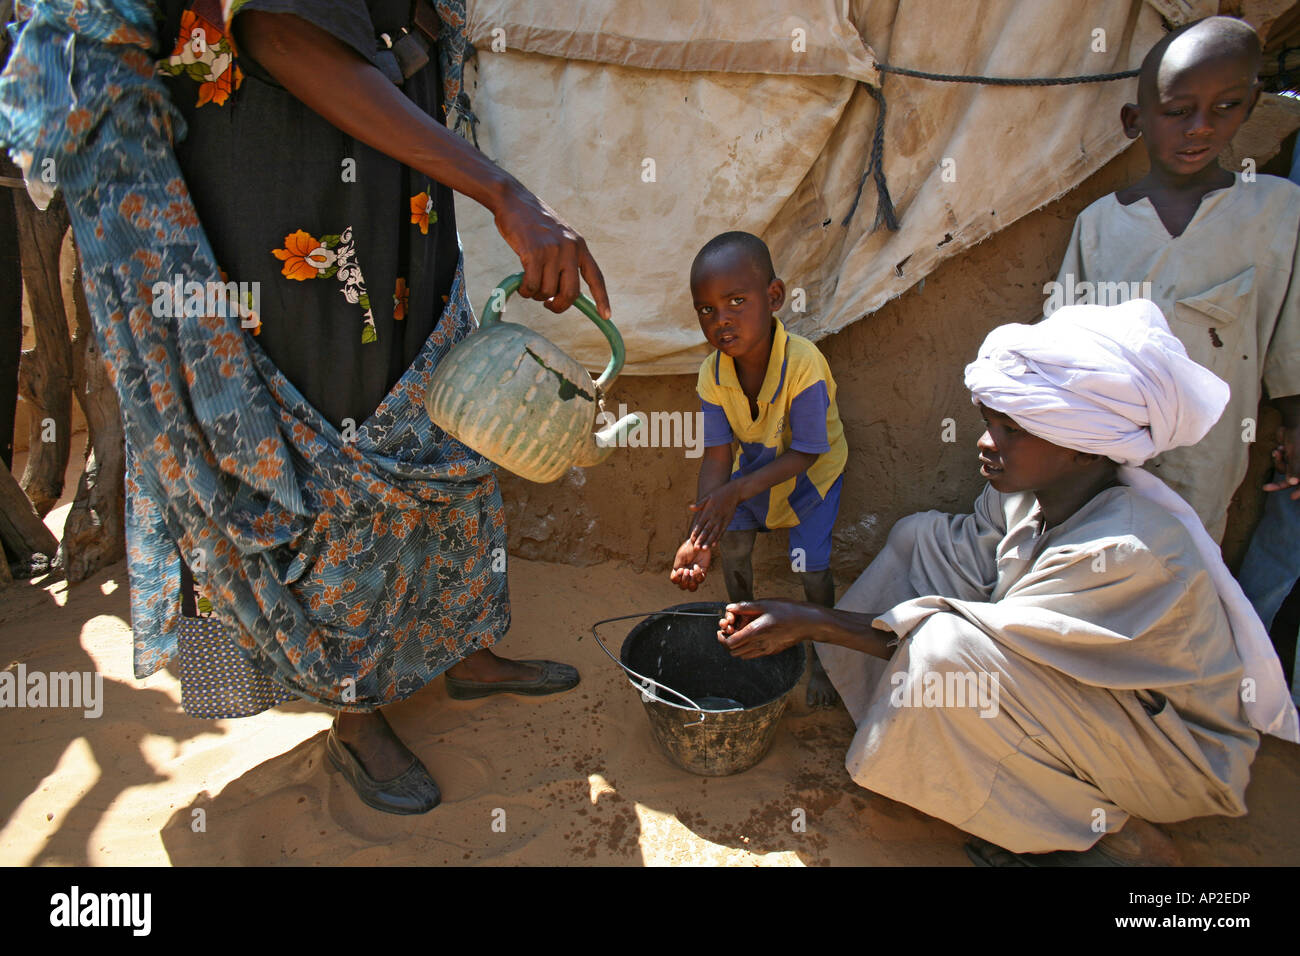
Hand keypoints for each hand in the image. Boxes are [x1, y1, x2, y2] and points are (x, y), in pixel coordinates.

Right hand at [493, 185, 609, 318]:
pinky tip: (521, 285)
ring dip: (537, 294)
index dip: (602, 298)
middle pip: (572, 293)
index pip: (595, 276)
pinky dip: (526, 290)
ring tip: (529, 285)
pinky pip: (532, 285)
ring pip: (549, 291)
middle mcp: (570, 248)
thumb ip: (565, 259)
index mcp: (579, 245)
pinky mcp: (534, 253)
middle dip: (559, 305)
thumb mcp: (558, 236)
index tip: (606, 316)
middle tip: (548, 305)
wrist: (513, 200)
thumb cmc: (533, 223)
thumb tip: (564, 293)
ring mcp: (552, 250)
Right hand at [670, 539, 711, 590]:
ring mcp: (695, 575)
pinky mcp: (703, 572)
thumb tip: (679, 572)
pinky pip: (700, 580)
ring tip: (691, 572)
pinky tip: (697, 566)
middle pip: (683, 587)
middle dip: (684, 580)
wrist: (699, 543)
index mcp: (678, 570)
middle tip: (686, 570)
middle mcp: (686, 575)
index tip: (680, 569)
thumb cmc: (688, 548)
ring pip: (692, 587)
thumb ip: (678, 566)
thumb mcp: (681, 557)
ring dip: (691, 582)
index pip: (675, 580)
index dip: (676, 578)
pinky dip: (698, 574)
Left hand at [688, 481, 742, 547]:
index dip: (695, 532)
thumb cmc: (719, 494)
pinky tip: (715, 544)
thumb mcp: (708, 497)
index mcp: (708, 511)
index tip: (691, 540)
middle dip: (700, 540)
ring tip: (704, 549)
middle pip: (706, 531)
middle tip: (695, 548)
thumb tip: (690, 508)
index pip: (699, 524)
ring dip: (709, 542)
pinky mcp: (727, 522)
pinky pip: (722, 532)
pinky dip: (718, 538)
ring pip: (714, 533)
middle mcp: (714, 517)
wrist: (734, 493)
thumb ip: (699, 504)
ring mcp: (721, 520)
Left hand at [717, 600, 828, 658]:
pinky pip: (753, 654)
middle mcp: (759, 644)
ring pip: (742, 655)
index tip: (722, 629)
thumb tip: (729, 608)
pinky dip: (747, 648)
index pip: (730, 643)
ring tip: (739, 632)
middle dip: (727, 641)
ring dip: (737, 646)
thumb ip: (745, 607)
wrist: (808, 622)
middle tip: (729, 629)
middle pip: (733, 651)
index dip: (722, 637)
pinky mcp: (772, 651)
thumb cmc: (788, 610)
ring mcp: (766, 650)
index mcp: (755, 632)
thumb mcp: (765, 604)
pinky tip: (751, 635)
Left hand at [1263, 423, 1299, 500]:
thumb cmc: (1298, 436)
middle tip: (1266, 487)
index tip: (1292, 497)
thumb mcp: (1297, 454)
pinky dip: (1278, 459)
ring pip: (1285, 472)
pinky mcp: (1289, 458)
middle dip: (1280, 484)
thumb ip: (1296, 468)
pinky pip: (1281, 464)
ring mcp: (1297, 462)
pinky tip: (1278, 449)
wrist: (1294, 421)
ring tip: (1277, 451)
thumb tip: (1292, 483)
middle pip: (1294, 481)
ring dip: (1279, 464)